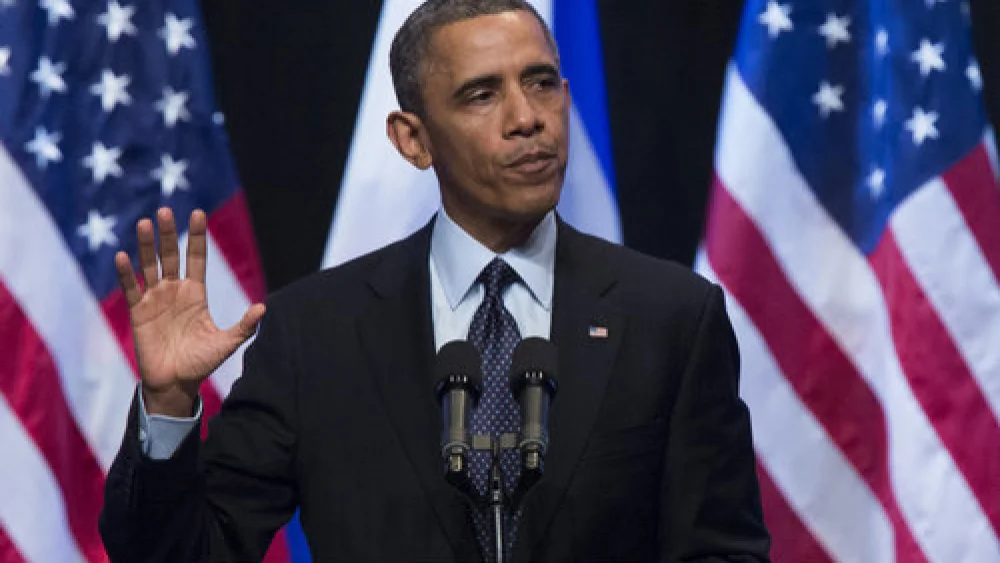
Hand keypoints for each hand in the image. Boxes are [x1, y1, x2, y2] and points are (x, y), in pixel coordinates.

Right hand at [115, 208, 265, 416]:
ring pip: (150, 266)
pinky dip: (127, 273)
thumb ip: (244, 326)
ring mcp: (156, 300)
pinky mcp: (139, 312)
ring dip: (146, 245)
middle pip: (171, 256)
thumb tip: (263, 308)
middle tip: (165, 211)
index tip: (198, 214)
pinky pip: (132, 289)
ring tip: (144, 223)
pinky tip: (123, 256)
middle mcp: (175, 291)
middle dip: (168, 234)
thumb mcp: (226, 343)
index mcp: (196, 294)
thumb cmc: (201, 362)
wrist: (176, 383)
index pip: (197, 258)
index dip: (197, 237)